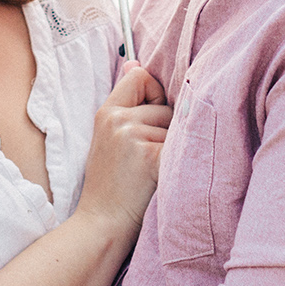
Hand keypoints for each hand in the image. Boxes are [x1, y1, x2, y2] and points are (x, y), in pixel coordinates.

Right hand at [74, 61, 171, 231]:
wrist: (102, 224)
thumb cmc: (110, 185)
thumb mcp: (108, 138)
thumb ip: (124, 102)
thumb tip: (134, 61)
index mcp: (107, 112)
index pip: (140, 76)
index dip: (153, 94)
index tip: (152, 119)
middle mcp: (119, 119)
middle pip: (166, 106)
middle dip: (166, 130)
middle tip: (147, 160)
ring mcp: (134, 137)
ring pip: (177, 127)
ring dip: (173, 149)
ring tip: (153, 172)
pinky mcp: (151, 156)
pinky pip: (182, 147)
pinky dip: (180, 164)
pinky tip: (165, 180)